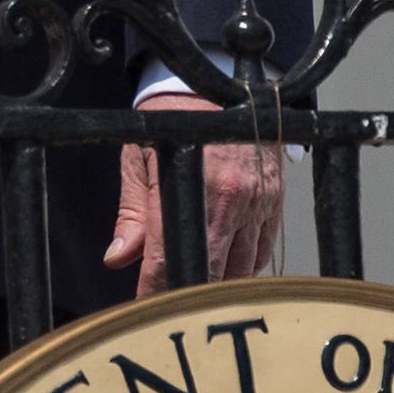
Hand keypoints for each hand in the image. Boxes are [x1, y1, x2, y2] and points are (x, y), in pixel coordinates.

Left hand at [108, 94, 286, 293]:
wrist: (220, 80)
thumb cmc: (173, 116)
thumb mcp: (141, 156)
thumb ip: (133, 212)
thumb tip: (118, 259)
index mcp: (192, 185)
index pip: (170, 257)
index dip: (154, 291)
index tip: (143, 311)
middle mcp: (230, 197)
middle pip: (210, 273)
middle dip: (187, 297)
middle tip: (168, 312)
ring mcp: (258, 200)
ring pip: (241, 269)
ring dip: (217, 288)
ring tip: (195, 300)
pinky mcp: (275, 200)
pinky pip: (262, 251)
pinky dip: (243, 269)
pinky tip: (226, 274)